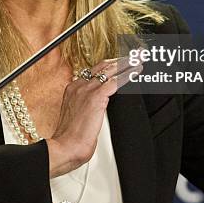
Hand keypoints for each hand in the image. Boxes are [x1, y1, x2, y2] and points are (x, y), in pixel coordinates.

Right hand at [46, 55, 142, 177]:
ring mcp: (87, 90)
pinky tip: (137, 70)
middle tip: (133, 55)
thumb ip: (86, 107)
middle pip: (102, 66)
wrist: (64, 147)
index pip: (93, 71)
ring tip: (138, 59)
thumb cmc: (70, 138)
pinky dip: (128, 74)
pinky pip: (116, 81)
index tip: (118, 63)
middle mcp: (78, 85)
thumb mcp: (77, 116)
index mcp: (73, 88)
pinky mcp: (96, 97)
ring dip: (127, 63)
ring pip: (110, 70)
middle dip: (119, 60)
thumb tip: (98, 108)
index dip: (108, 66)